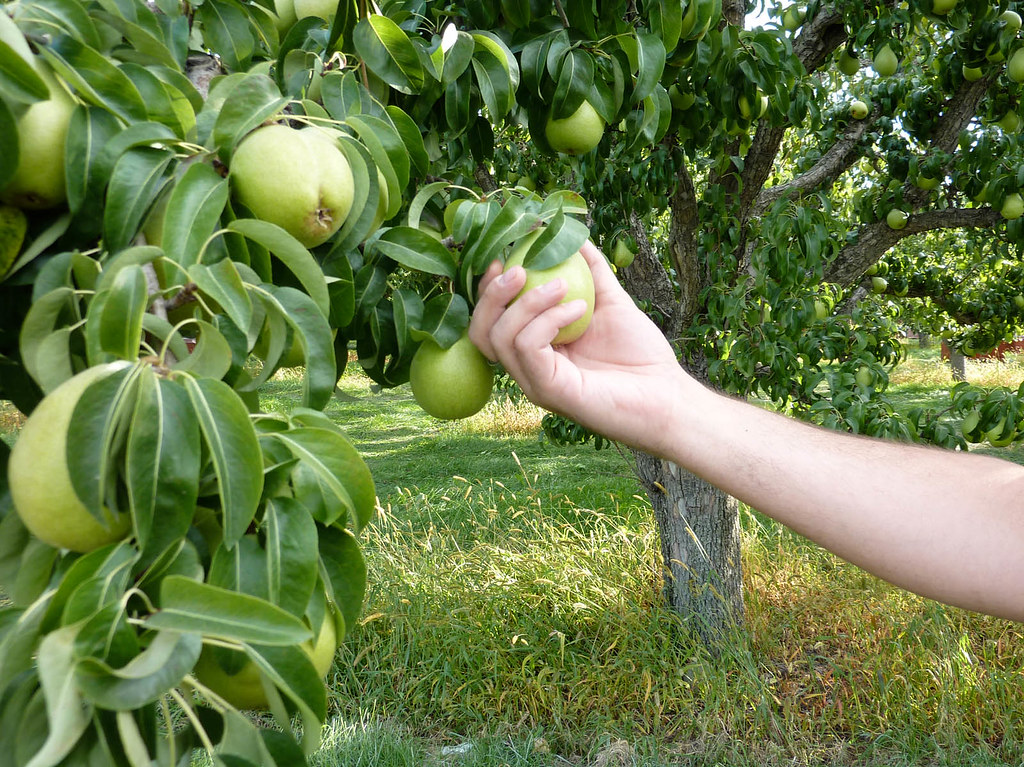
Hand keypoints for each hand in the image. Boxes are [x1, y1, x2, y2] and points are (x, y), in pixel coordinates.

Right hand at [469, 240, 694, 456]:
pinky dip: (548, 320)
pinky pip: (529, 348)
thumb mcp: (613, 302)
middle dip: (492, 295)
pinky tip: (579, 309)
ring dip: (526, 302)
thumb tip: (576, 237)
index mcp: (535, 348)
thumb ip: (593, 272)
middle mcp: (528, 368)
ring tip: (564, 287)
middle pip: (480, 332)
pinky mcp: (549, 391)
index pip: (490, 321)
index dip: (488, 289)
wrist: (668, 395)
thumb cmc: (642, 356)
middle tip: (519, 269)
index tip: (503, 258)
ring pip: (499, 338)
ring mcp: (535, 382)